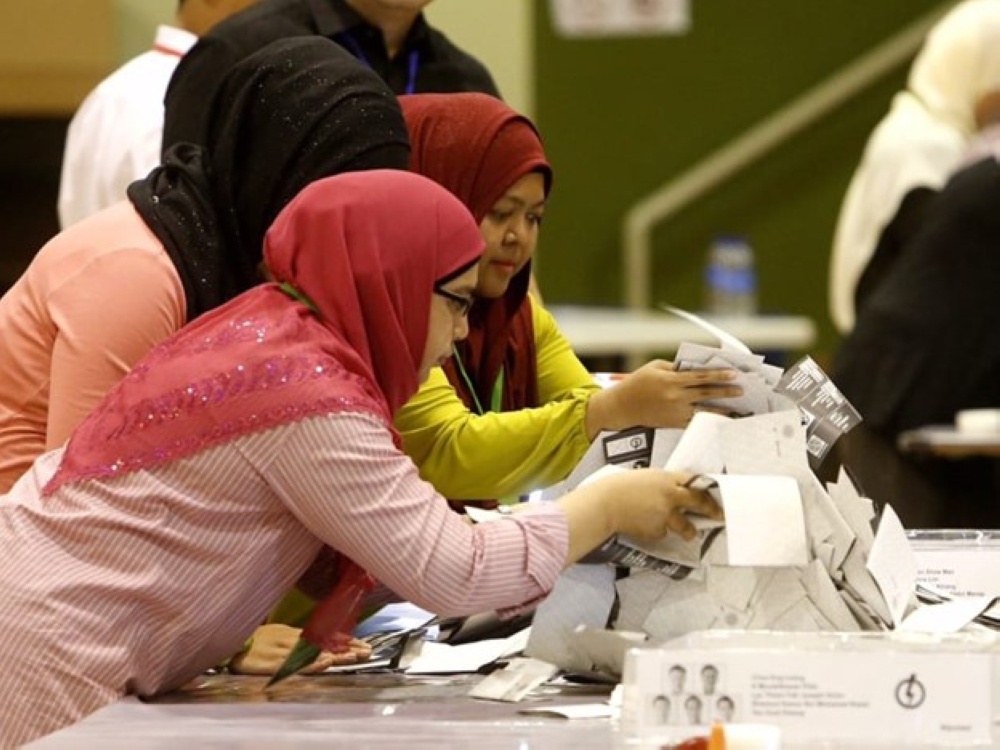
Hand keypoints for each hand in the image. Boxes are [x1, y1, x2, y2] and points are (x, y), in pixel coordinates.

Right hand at [227, 623, 372, 674]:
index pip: (324, 637)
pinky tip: (326, 662)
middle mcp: (290, 639)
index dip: (344, 641)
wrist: (225, 644)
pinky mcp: (270, 662)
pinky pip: (294, 663)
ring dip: (336, 654)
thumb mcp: (276, 635)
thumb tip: (317, 643)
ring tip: (356, 656)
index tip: (363, 644)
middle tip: (368, 650)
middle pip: (323, 643)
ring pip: (314, 652)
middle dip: (347, 647)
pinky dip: (311, 662)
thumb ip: (295, 638)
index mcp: (291, 633)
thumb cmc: (251, 642)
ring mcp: (280, 650)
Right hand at [585, 360, 741, 436]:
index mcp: (671, 380)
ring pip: (704, 411)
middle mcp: (675, 396)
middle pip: (706, 393)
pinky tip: (718, 420)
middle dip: (725, 392)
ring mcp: (675, 411)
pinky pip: (695, 422)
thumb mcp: (654, 368)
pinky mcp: (673, 422)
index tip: (733, 374)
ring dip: (721, 410)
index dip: (718, 375)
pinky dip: (707, 421)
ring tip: (735, 410)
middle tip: (741, 391)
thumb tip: (694, 370)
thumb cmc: (638, 383)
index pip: (700, 377)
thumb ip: (674, 367)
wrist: (622, 407)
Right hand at [596, 468, 721, 540]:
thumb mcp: (643, 477)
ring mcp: (666, 514)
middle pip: (698, 502)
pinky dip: (658, 531)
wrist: (605, 504)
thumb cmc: (618, 487)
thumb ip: (660, 484)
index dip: (706, 488)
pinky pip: (663, 532)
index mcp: (666, 478)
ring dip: (689, 530)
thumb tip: (671, 491)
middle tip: (718, 515)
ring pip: (685, 526)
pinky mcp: (658, 530)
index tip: (714, 494)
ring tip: (691, 533)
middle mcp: (670, 495)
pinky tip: (646, 526)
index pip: (694, 481)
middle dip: (711, 510)